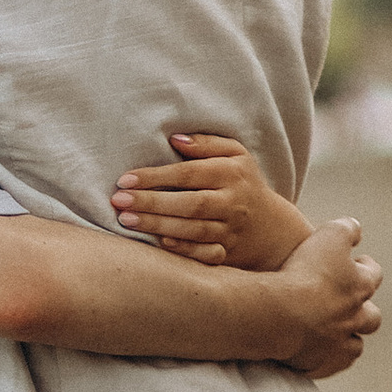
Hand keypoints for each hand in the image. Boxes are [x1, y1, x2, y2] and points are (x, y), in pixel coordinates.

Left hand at [113, 132, 309, 269]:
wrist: (272, 227)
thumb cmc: (242, 183)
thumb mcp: (235, 154)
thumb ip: (206, 144)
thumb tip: (175, 138)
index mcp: (232, 173)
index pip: (190, 173)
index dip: (157, 177)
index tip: (125, 179)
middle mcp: (233, 202)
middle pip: (190, 203)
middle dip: (153, 203)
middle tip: (119, 201)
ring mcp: (231, 230)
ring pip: (194, 230)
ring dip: (158, 226)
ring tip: (126, 220)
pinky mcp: (228, 252)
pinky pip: (204, 253)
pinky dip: (183, 250)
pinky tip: (158, 244)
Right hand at [266, 220, 382, 378]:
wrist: (280, 315)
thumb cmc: (305, 273)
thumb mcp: (330, 235)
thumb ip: (347, 229)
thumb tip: (356, 229)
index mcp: (360, 287)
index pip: (373, 275)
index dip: (367, 268)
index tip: (360, 263)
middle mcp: (355, 318)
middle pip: (371, 318)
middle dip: (365, 311)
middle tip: (351, 305)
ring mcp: (338, 344)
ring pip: (353, 346)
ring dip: (348, 338)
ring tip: (336, 333)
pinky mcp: (319, 364)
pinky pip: (329, 366)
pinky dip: (326, 360)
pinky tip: (316, 355)